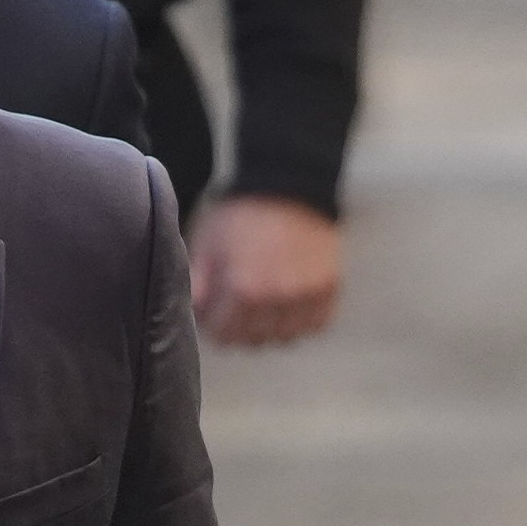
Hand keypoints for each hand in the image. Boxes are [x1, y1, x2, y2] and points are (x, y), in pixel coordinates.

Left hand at [190, 195, 341, 346]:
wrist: (289, 185)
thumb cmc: (240, 212)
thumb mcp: (207, 242)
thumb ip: (198, 281)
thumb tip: (195, 312)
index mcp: (244, 290)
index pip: (225, 334)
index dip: (213, 326)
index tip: (212, 315)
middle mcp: (278, 300)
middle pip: (254, 340)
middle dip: (239, 330)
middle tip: (234, 312)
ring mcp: (308, 297)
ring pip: (286, 338)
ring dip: (270, 330)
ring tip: (261, 310)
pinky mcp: (330, 290)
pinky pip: (315, 325)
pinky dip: (300, 322)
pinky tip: (287, 307)